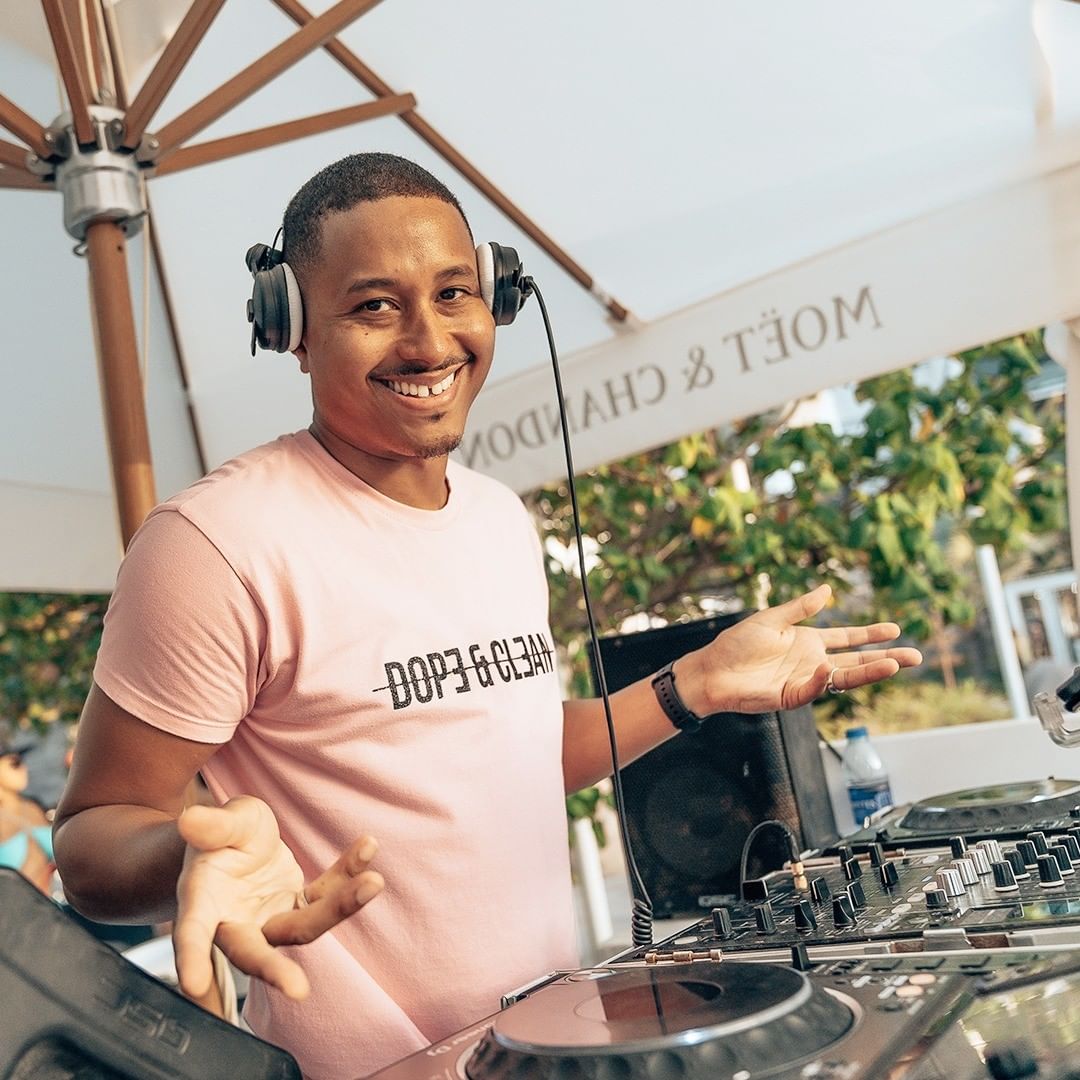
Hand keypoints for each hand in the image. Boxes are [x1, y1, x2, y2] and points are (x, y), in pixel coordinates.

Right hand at [173, 795, 382, 1000]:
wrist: (237, 841)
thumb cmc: (220, 836)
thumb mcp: (220, 823)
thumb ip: (212, 826)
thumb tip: (191, 821)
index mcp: (201, 904)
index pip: (193, 935)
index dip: (191, 958)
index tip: (192, 984)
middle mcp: (235, 923)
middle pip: (253, 952)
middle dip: (273, 971)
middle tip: (298, 990)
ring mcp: (270, 919)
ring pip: (304, 925)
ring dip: (340, 907)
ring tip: (373, 882)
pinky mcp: (299, 906)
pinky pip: (326, 894)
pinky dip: (348, 874)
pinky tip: (368, 848)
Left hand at [678, 584, 921, 714]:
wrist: (712, 670)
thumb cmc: (736, 644)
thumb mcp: (771, 619)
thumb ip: (800, 607)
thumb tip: (827, 590)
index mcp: (808, 641)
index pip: (848, 638)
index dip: (870, 634)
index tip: (896, 629)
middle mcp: (812, 661)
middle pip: (856, 660)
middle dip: (885, 658)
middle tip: (915, 657)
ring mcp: (805, 680)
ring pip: (844, 677)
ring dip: (869, 672)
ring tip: (895, 665)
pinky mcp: (792, 696)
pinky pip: (814, 689)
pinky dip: (824, 680)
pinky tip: (831, 669)